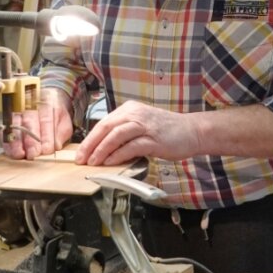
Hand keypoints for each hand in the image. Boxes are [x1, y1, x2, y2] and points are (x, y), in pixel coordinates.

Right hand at [1, 88, 72, 159]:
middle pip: (29, 121)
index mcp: (48, 101)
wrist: (45, 102)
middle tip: (33, 154)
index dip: (46, 136)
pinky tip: (12, 151)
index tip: (47, 149)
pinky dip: (8, 142)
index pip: (46, 118)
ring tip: (20, 154)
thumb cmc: (55, 115)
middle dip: (31, 140)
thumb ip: (61, 133)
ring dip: (17, 141)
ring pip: (15, 125)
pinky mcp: (8, 119)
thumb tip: (56, 146)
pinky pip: (5, 129)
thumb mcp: (64, 122)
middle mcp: (31, 104)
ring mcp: (17, 110)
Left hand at [76, 100, 202, 165]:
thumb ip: (124, 134)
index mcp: (130, 109)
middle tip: (81, 159)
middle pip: (106, 127)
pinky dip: (118, 155)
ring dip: (102, 150)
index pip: (103, 123)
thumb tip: (102, 149)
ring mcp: (145, 125)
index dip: (90, 139)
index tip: (80, 153)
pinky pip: (131, 146)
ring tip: (93, 162)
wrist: (192, 130)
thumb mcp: (141, 126)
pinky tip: (110, 162)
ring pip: (116, 135)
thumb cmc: (167, 131)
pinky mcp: (154, 139)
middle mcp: (135, 114)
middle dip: (91, 145)